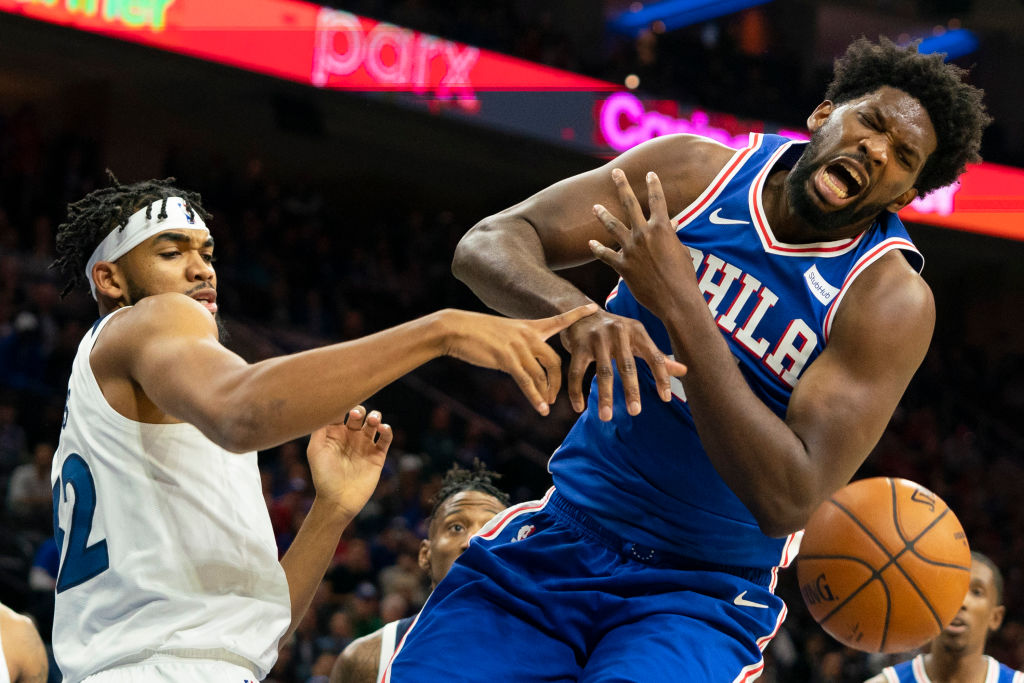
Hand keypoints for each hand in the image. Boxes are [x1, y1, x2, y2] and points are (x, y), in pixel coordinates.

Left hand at [306, 406, 391, 519]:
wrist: (338, 500)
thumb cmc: (323, 476)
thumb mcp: (316, 450)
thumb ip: (319, 429)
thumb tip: (325, 408)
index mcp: (335, 434)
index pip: (341, 412)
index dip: (343, 404)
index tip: (344, 399)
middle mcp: (351, 437)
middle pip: (359, 414)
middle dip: (360, 409)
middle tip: (357, 414)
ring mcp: (365, 445)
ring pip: (374, 423)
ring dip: (375, 417)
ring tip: (373, 421)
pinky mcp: (377, 455)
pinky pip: (386, 438)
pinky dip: (387, 430)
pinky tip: (383, 429)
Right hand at [440, 303, 598, 414]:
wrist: (455, 329)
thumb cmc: (476, 332)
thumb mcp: (504, 333)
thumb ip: (520, 345)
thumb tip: (527, 362)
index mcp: (529, 327)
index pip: (558, 319)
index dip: (577, 314)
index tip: (594, 307)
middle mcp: (528, 335)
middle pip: (555, 361)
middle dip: (558, 382)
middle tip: (555, 396)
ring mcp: (518, 347)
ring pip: (542, 374)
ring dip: (546, 393)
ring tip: (547, 406)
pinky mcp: (506, 359)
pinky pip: (527, 381)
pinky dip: (535, 397)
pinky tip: (541, 408)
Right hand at [560, 309, 685, 420]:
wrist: (582, 313)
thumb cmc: (616, 330)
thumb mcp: (638, 338)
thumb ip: (658, 356)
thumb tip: (684, 371)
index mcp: (637, 331)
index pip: (654, 357)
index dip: (661, 377)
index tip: (665, 398)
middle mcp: (618, 332)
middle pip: (627, 365)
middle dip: (631, 390)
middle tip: (635, 412)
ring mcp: (597, 338)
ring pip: (602, 371)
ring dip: (604, 396)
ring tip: (606, 417)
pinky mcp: (578, 345)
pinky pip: (576, 372)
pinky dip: (576, 391)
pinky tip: (579, 407)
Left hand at [589, 169, 698, 319]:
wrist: (676, 299)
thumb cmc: (684, 276)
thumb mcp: (681, 251)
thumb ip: (671, 237)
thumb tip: (672, 226)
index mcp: (662, 228)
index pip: (658, 200)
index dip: (654, 185)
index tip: (650, 173)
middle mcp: (644, 234)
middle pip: (630, 204)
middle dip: (622, 186)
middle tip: (615, 173)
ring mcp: (631, 249)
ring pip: (613, 226)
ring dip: (603, 215)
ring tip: (595, 206)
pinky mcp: (622, 266)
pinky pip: (606, 255)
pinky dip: (598, 249)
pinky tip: (590, 243)